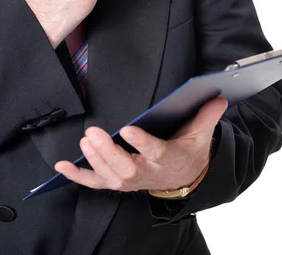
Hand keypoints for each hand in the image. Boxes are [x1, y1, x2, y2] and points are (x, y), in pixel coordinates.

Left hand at [54, 97, 227, 191]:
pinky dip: (78, 176)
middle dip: (109, 152)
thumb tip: (218, 97)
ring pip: (111, 176)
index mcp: (168, 158)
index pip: (154, 151)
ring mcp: (131, 180)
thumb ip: (207, 115)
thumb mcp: (201, 134)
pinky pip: (97, 183)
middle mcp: (148, 172)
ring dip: (95, 159)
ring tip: (84, 140)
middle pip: (126, 167)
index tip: (129, 129)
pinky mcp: (119, 182)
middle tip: (93, 133)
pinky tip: (63, 166)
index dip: (141, 143)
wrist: (185, 178)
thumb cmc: (188, 152)